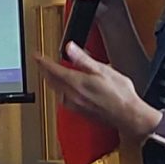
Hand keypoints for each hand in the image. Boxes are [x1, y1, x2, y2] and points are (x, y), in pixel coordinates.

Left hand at [39, 42, 156, 140]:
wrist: (128, 116)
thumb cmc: (120, 95)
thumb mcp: (103, 70)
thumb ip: (83, 59)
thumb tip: (70, 48)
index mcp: (76, 83)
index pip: (53, 70)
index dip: (43, 62)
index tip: (36, 56)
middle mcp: (72, 96)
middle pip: (51, 82)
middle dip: (44, 71)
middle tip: (41, 64)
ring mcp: (75, 106)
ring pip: (56, 91)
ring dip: (52, 82)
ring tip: (51, 75)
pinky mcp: (80, 112)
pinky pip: (64, 100)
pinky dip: (61, 92)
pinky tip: (65, 91)